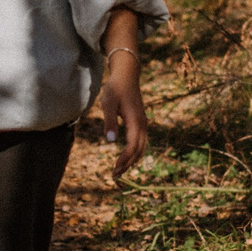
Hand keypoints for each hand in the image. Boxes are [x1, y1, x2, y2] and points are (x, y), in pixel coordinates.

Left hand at [99, 55, 147, 178]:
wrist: (127, 75)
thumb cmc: (115, 88)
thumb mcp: (108, 102)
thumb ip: (109, 121)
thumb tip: (111, 141)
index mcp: (135, 121)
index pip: (132, 147)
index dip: (124, 160)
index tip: (114, 170)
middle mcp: (142, 125)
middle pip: (139, 151)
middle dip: (128, 164)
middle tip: (115, 175)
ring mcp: (143, 124)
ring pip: (142, 148)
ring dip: (132, 160)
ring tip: (119, 170)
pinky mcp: (140, 123)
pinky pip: (141, 142)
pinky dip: (134, 153)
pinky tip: (125, 157)